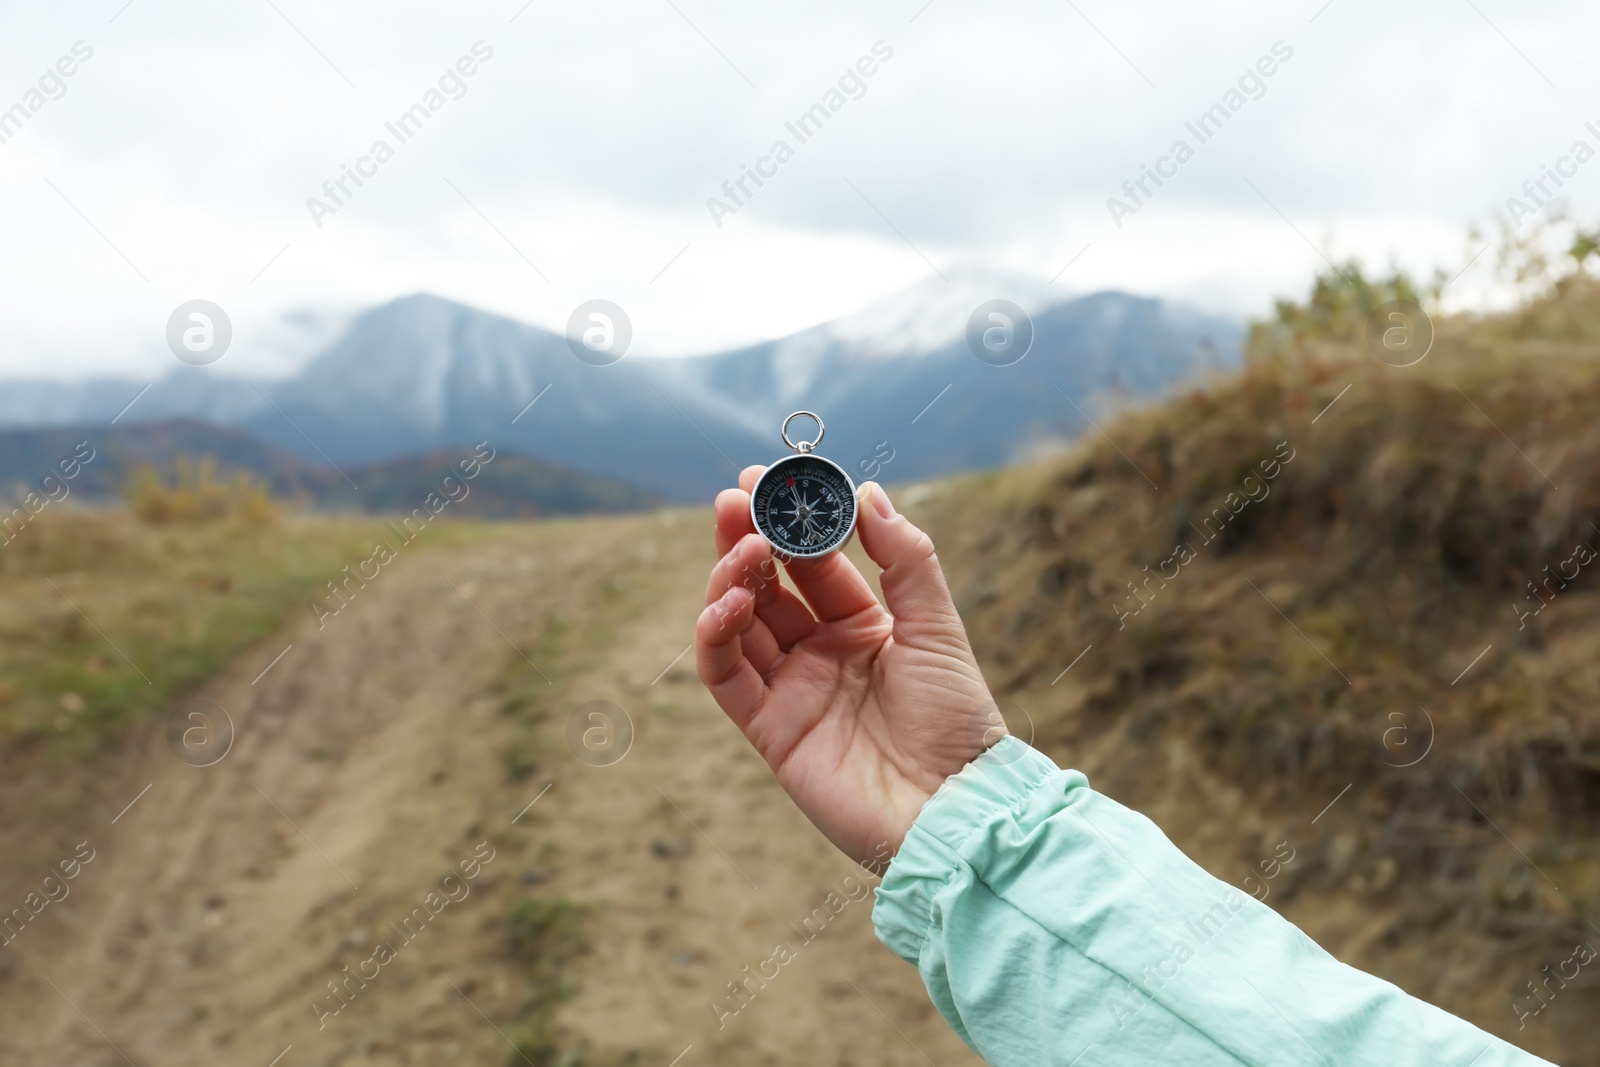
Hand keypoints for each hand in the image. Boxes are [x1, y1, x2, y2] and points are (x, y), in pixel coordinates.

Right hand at [696, 467, 999, 866]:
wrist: (952, 806)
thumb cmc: (956, 721)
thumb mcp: (937, 627)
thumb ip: (905, 558)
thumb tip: (870, 490)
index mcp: (861, 626)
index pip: (812, 563)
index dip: (790, 522)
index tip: (768, 480)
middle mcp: (820, 654)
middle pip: (767, 585)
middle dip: (746, 539)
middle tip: (732, 498)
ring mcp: (790, 690)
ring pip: (738, 623)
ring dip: (730, 580)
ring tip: (740, 549)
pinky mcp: (768, 728)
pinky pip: (726, 675)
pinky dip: (714, 636)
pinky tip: (724, 602)